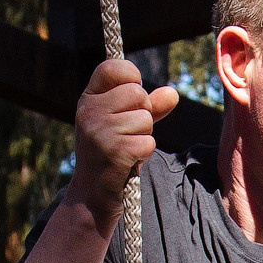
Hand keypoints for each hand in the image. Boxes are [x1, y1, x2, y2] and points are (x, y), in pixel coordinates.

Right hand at [71, 58, 176, 227]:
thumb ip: (149, 107)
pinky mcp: (114, 152)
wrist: (91, 196)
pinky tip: (128, 161)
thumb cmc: (110, 154)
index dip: (131, 77)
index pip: (113, 67)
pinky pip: (148, 141)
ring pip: (145, 119)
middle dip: (143, 114)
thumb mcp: (123, 124)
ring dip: (143, 136)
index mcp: (89, 99)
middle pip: (137, 93)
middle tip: (127, 133)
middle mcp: (89, 112)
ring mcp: (99, 132)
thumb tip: (173, 93)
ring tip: (125, 149)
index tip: (132, 96)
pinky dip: (144, 153)